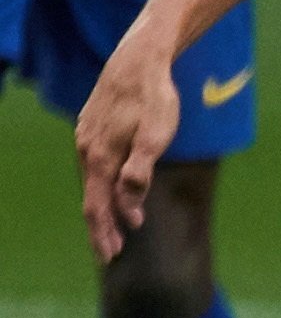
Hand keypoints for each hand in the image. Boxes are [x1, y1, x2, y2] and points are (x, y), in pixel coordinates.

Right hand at [75, 41, 181, 263]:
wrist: (138, 61)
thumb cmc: (153, 99)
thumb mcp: (155, 137)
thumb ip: (139, 173)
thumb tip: (129, 208)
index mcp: (101, 158)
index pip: (98, 207)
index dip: (104, 232)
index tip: (111, 256)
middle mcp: (87, 151)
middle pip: (91, 198)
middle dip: (101, 227)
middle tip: (109, 253)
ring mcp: (87, 138)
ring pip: (91, 181)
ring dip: (101, 206)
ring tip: (111, 227)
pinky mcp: (92, 127)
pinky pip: (93, 165)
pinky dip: (99, 184)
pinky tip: (107, 188)